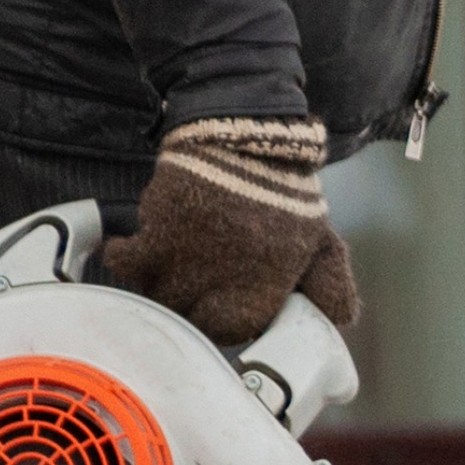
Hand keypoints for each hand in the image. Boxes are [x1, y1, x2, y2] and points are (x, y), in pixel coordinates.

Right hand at [102, 116, 358, 344]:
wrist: (249, 134)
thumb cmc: (286, 192)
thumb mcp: (322, 243)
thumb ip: (331, 287)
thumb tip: (341, 321)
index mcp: (266, 290)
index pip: (232, 331)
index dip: (219, 323)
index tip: (212, 310)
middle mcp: (225, 282)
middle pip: (188, 318)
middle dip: (184, 308)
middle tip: (181, 291)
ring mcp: (189, 257)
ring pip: (155, 294)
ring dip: (152, 286)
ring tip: (157, 272)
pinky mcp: (158, 227)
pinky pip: (128, 260)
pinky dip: (123, 258)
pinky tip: (126, 250)